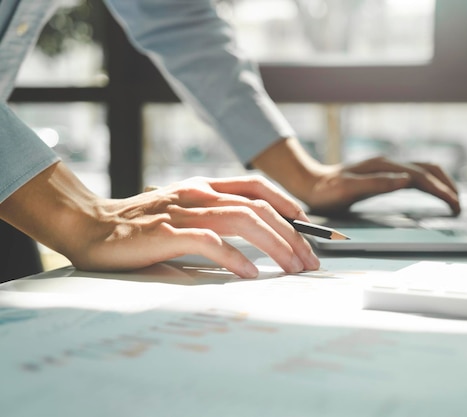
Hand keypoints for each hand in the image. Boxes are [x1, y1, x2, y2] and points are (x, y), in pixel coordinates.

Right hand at [0, 162, 318, 277]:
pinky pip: (211, 242)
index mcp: (202, 186)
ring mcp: (183, 211)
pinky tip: (251, 273)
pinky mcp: (167, 232)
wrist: (89, 226)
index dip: (284, 202)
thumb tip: (254, 238)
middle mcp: (198, 194)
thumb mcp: (181, 210)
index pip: (254, 186)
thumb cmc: (138, 225)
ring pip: (243, 220)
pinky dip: (235, 258)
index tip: (306, 223)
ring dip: (274, 245)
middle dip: (290, 233)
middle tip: (308, 259)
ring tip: (292, 267)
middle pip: (258, 207)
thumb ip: (212, 216)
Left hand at [303, 156, 460, 213]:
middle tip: (460, 206)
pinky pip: (416, 174)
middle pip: (430, 169)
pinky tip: (433, 193)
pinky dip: (431, 182)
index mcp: (383, 166)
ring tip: (453, 200)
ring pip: (425, 169)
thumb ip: (377, 184)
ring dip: (442, 182)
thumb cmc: (327, 191)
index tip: (454, 205)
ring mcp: (388, 166)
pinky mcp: (385, 173)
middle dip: (448, 185)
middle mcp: (389, 163)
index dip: (441, 190)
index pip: (422, 177)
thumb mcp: (348, 189)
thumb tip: (407, 179)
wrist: (311, 183)